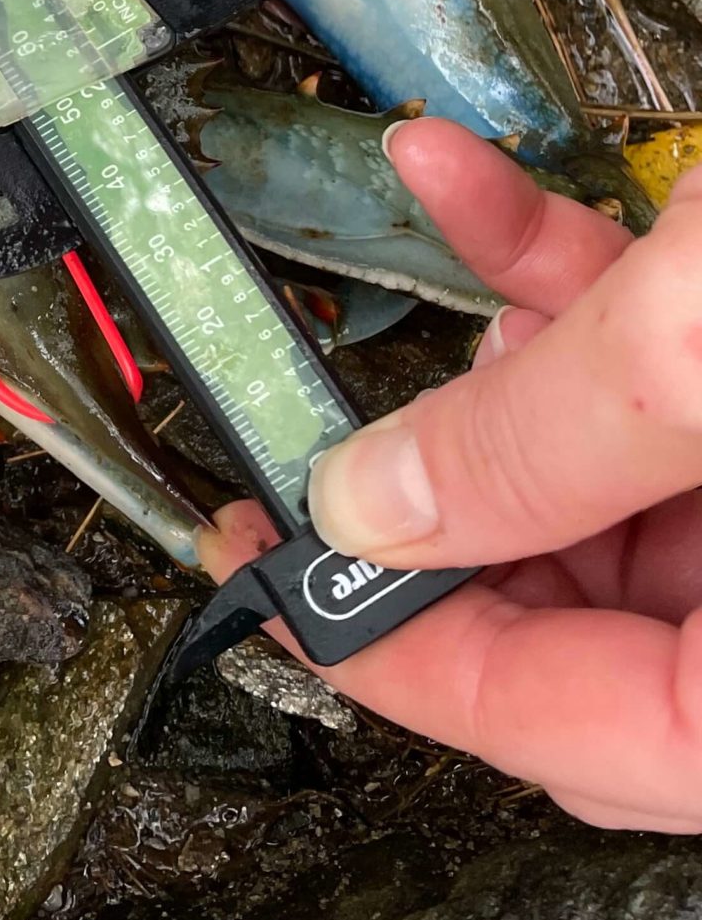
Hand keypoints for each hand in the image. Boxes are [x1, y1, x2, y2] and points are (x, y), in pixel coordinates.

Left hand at [204, 116, 701, 828]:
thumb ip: (536, 444)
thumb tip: (364, 508)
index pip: (560, 735)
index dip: (389, 658)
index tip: (259, 581)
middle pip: (576, 610)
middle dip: (442, 489)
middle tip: (309, 443)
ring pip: (604, 468)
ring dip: (501, 349)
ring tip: (422, 250)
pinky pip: (659, 373)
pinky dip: (564, 279)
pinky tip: (456, 184)